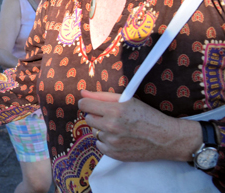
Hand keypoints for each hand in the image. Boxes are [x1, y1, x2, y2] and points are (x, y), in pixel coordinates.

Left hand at [78, 90, 200, 161]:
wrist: (166, 138)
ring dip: (103, 129)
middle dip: (97, 116)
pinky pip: (100, 145)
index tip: (91, 104)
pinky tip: (120, 138)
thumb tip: (82, 93)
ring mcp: (113, 142)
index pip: (84, 105)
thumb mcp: (127, 100)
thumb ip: (102, 96)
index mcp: (115, 110)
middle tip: (111, 117)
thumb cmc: (147, 115)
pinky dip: (106, 141)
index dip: (87, 103)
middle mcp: (112, 127)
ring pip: (95, 132)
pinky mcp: (114, 154)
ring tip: (120, 128)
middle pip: (88, 119)